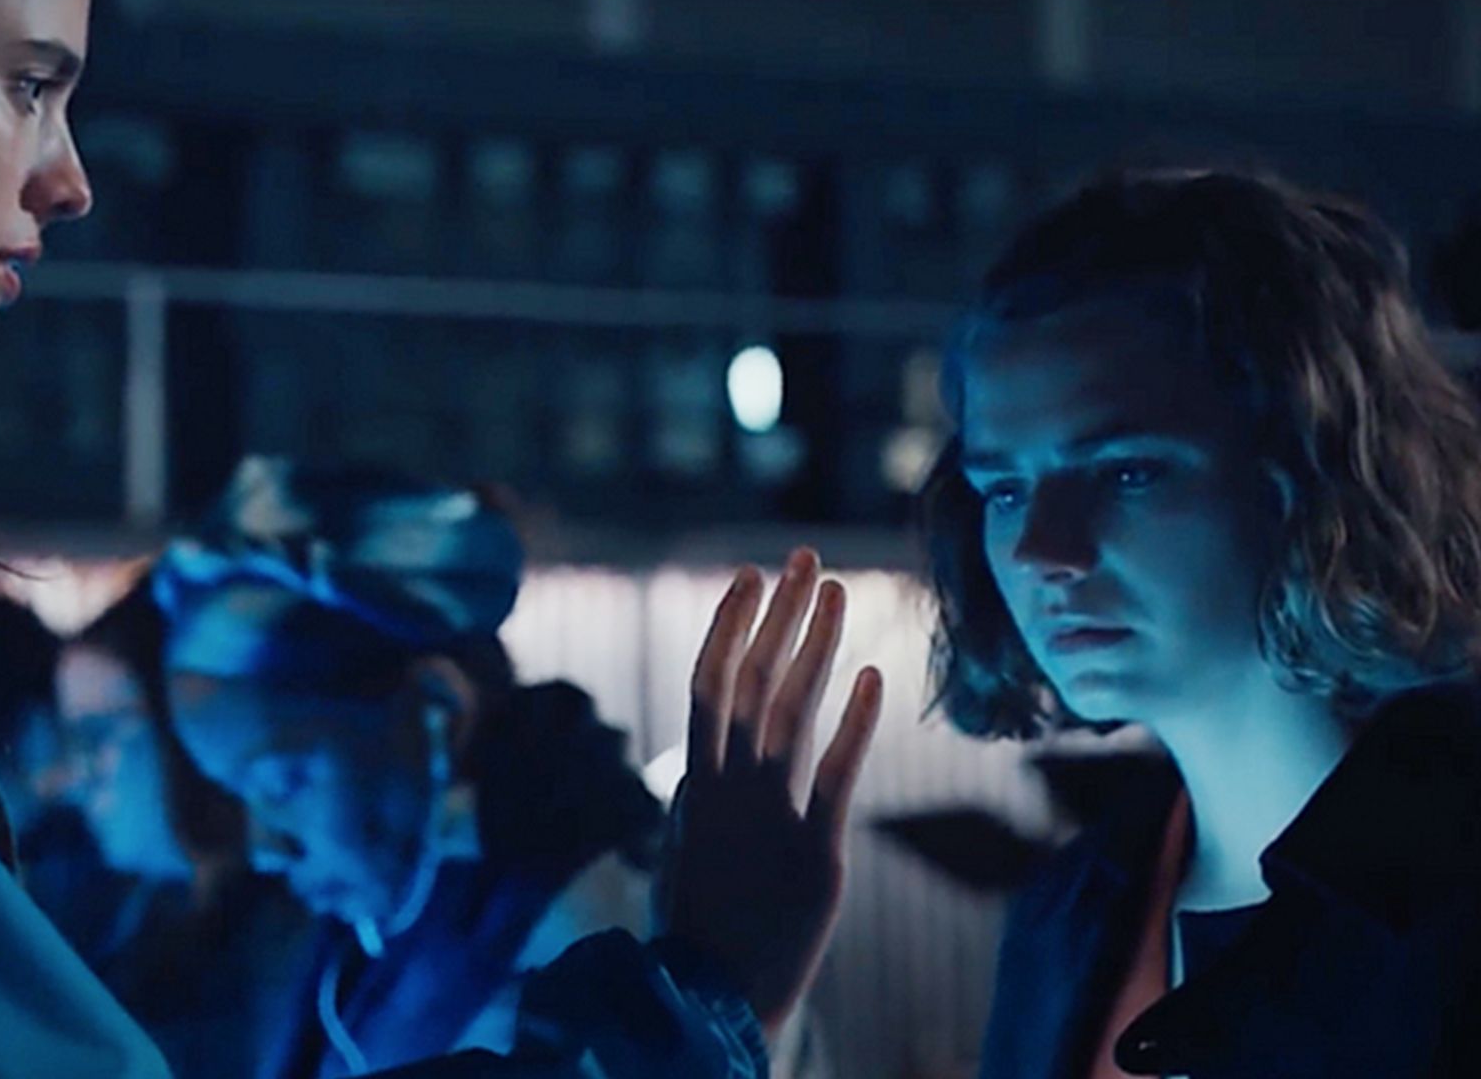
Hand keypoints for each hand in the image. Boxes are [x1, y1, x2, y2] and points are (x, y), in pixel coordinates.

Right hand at [660, 547, 883, 1037]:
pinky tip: (872, 676)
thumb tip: (693, 764)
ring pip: (794, 711)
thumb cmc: (698, 924)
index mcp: (696, 783)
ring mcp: (772, 818)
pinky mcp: (817, 853)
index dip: (729, 624)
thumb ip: (696, 800)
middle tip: (804, 557)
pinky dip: (855, 723)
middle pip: (755, 680)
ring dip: (816, 645)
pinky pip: (838, 775)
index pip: (709, 683)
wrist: (714, 999)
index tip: (749, 576)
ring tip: (835, 591)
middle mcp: (729, 788)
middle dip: (780, 614)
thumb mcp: (686, 851)